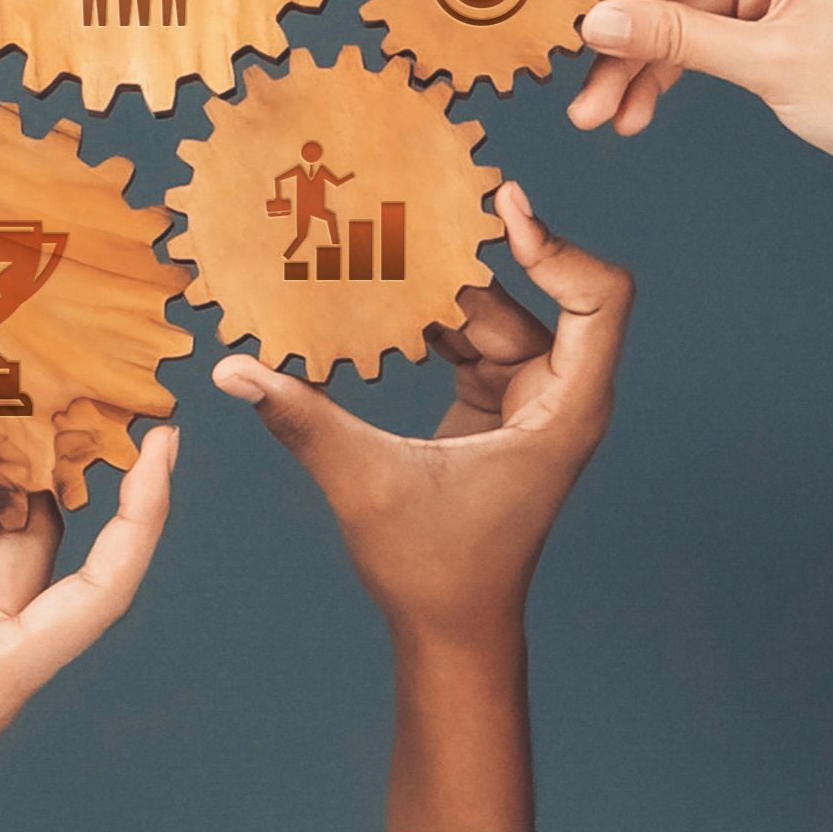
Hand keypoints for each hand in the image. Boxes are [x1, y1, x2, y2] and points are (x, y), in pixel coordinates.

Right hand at [213, 184, 630, 648]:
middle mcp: (559, 395)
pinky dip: (424, 319)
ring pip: (490, 313)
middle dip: (472, 254)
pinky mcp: (495, 405)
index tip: (502, 210)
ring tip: (373, 240)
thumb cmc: (434, 569)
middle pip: (532, 294)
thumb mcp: (365, 483)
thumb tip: (232, 368)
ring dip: (436, 285)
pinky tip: (371, 295)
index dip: (559, 246)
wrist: (452, 629)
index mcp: (564, 409)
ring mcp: (528, 399)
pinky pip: (466, 339)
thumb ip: (303, 418)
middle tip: (412, 202)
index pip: (600, 298)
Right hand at [549, 0, 832, 241]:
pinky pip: (696, 42)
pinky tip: (633, 114)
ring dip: (631, 57)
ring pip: (676, 10)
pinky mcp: (772, 36)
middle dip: (615, 12)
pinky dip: (663, 74)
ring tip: (593, 112)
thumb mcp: (773, 63)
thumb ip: (678, 37)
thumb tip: (594, 20)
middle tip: (563, 53)